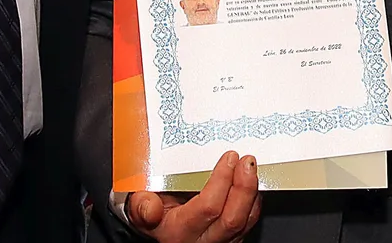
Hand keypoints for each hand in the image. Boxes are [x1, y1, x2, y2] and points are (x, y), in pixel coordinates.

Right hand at [127, 150, 261, 242]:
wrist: (158, 229)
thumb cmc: (152, 213)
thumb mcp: (138, 206)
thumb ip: (142, 205)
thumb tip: (150, 208)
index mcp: (179, 232)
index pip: (207, 208)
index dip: (221, 181)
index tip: (228, 158)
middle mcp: (202, 241)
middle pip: (232, 219)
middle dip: (244, 187)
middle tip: (246, 161)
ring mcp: (220, 242)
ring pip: (245, 222)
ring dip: (252, 192)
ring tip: (250, 167)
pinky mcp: (232, 239)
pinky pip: (249, 222)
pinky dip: (253, 200)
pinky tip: (250, 182)